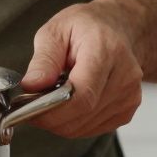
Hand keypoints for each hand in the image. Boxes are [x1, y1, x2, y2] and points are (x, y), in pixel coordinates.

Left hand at [18, 0, 145, 138]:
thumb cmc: (88, 27)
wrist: (119, 29)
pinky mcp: (127, 110)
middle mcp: (123, 76)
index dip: (51, 110)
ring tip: (52, 97)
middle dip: (50, 117)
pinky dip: (74, 123)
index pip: (81, 95)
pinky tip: (69, 103)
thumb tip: (31, 86)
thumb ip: (43, 60)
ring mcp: (128, 95)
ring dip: (60, 121)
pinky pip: (92, 129)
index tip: (27, 109)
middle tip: (31, 104)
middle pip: (82, 114)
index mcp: (105, 50)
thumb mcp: (56, 31)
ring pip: (85, 127)